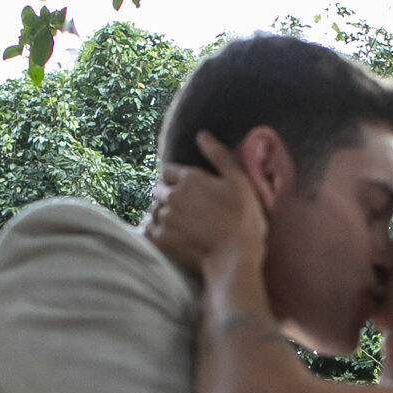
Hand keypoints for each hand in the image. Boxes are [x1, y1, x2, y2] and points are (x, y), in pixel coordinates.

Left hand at [144, 131, 267, 275]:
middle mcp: (173, 195)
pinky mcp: (161, 239)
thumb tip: (201, 134)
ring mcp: (165, 218)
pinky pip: (149, 229)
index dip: (177, 178)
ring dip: (164, 213)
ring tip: (181, 224)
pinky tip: (170, 235)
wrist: (235, 257)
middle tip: (187, 209)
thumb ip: (218, 155)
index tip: (188, 190)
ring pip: (155, 209)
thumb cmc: (242, 218)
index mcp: (190, 178)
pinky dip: (156, 230)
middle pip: (160, 189)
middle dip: (169, 195)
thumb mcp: (238, 181)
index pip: (168, 171)